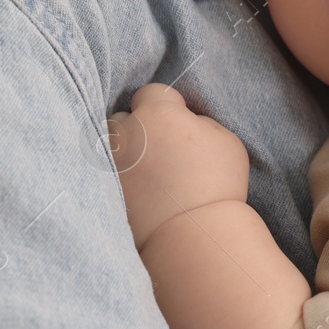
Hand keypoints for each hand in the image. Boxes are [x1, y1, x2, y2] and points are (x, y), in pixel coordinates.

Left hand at [108, 83, 249, 248]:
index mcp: (157, 113)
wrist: (193, 236)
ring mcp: (109, 162)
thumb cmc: (217, 184)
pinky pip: (104, 175)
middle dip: (137, 128)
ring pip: (109, 146)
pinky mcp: (102, 190)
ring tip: (144, 171)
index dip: (166, 106)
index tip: (177, 124)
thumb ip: (202, 122)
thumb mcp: (226, 141)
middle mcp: (126, 132)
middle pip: (123, 117)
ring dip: (123, 152)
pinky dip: (117, 179)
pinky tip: (138, 191)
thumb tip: (187, 121)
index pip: (151, 93)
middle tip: (158, 149)